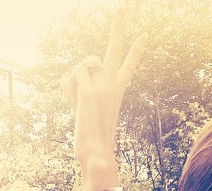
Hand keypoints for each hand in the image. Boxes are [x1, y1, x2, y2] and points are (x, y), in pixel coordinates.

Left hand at [61, 5, 146, 190]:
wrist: (96, 154)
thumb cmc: (93, 142)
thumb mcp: (88, 115)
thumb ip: (82, 96)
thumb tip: (72, 85)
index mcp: (117, 91)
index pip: (128, 66)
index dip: (135, 51)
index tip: (144, 35)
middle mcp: (112, 86)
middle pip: (114, 50)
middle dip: (118, 27)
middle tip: (122, 7)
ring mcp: (101, 87)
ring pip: (82, 66)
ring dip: (74, 79)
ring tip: (78, 100)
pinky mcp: (89, 91)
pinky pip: (71, 75)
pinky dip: (66, 86)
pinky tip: (72, 102)